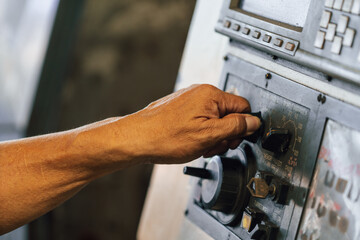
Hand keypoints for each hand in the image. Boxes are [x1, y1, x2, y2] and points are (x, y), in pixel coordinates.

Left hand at [125, 84, 260, 163]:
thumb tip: (253, 122)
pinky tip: (190, 142)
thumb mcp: (208, 135)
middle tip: (214, 146)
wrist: (136, 139)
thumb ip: (235, 126)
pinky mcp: (180, 108)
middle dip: (225, 133)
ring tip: (199, 146)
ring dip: (212, 135)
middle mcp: (200, 92)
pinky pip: (200, 120)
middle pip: (229, 113)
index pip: (243, 107)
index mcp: (211, 95)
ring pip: (214, 118)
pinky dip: (200, 132)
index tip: (234, 140)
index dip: (242, 127)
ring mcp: (189, 100)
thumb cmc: (165, 136)